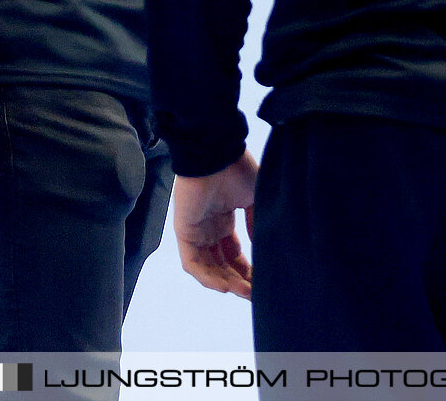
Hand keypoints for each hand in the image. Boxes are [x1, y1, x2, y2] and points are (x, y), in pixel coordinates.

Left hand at [174, 151, 258, 298]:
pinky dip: (207, 277)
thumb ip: (256, 221)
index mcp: (224, 219)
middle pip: (221, 264)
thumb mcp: (255, 197)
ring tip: (244, 292)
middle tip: (254, 293)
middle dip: (238, 280)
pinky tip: (226, 285)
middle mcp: (209, 228)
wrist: (217, 152)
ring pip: (207, 267)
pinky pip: (192, 263)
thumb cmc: (237, 168)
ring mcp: (195, 231)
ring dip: (225, 282)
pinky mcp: (184, 232)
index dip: (247, 269)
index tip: (262, 281)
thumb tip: (260, 242)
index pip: (234, 254)